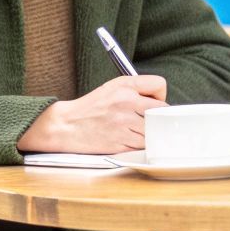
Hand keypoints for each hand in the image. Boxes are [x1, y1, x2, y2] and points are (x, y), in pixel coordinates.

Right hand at [16, 75, 167, 152]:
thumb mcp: (113, 87)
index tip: (154, 103)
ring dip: (150, 132)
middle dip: (158, 116)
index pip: (159, 85)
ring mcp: (125, 125)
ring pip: (154, 130)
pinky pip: (143, 145)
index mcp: (125, 87)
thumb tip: (160, 99)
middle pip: (161, 111)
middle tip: (149, 120)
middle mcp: (127, 104)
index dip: (160, 95)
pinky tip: (130, 139)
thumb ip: (137, 88)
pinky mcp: (122, 143)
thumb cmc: (91, 107)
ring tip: (137, 130)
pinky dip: (141, 144)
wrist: (67, 126)